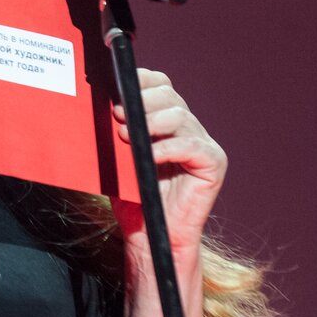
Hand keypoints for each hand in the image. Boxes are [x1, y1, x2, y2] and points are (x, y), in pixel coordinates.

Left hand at [112, 69, 226, 254]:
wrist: (148, 235)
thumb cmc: (132, 196)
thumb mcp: (118, 157)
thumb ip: (117, 131)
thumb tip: (102, 105)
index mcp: (167, 122)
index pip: (160, 86)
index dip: (141, 81)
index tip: (118, 86)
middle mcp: (187, 129)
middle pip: (170, 96)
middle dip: (141, 101)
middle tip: (117, 114)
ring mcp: (202, 145)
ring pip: (180, 116)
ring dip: (150, 122)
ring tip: (126, 134)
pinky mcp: (213, 164)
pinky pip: (192, 146)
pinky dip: (168, 148)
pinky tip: (150, 155)